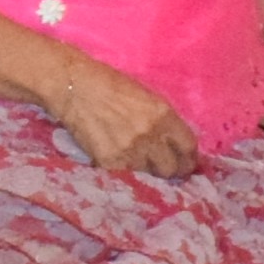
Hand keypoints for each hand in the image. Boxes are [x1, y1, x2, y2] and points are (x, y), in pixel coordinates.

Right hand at [41, 52, 202, 181]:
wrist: (75, 87)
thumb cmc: (110, 85)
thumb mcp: (146, 97)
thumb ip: (163, 120)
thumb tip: (174, 142)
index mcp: (164, 115)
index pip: (188, 148)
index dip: (188, 159)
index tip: (185, 163)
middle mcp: (151, 135)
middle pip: (171, 169)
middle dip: (169, 169)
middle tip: (161, 167)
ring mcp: (130, 151)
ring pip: (149, 177)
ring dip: (146, 173)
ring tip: (137, 165)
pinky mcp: (109, 162)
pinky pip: (127, 179)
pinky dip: (125, 175)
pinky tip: (121, 165)